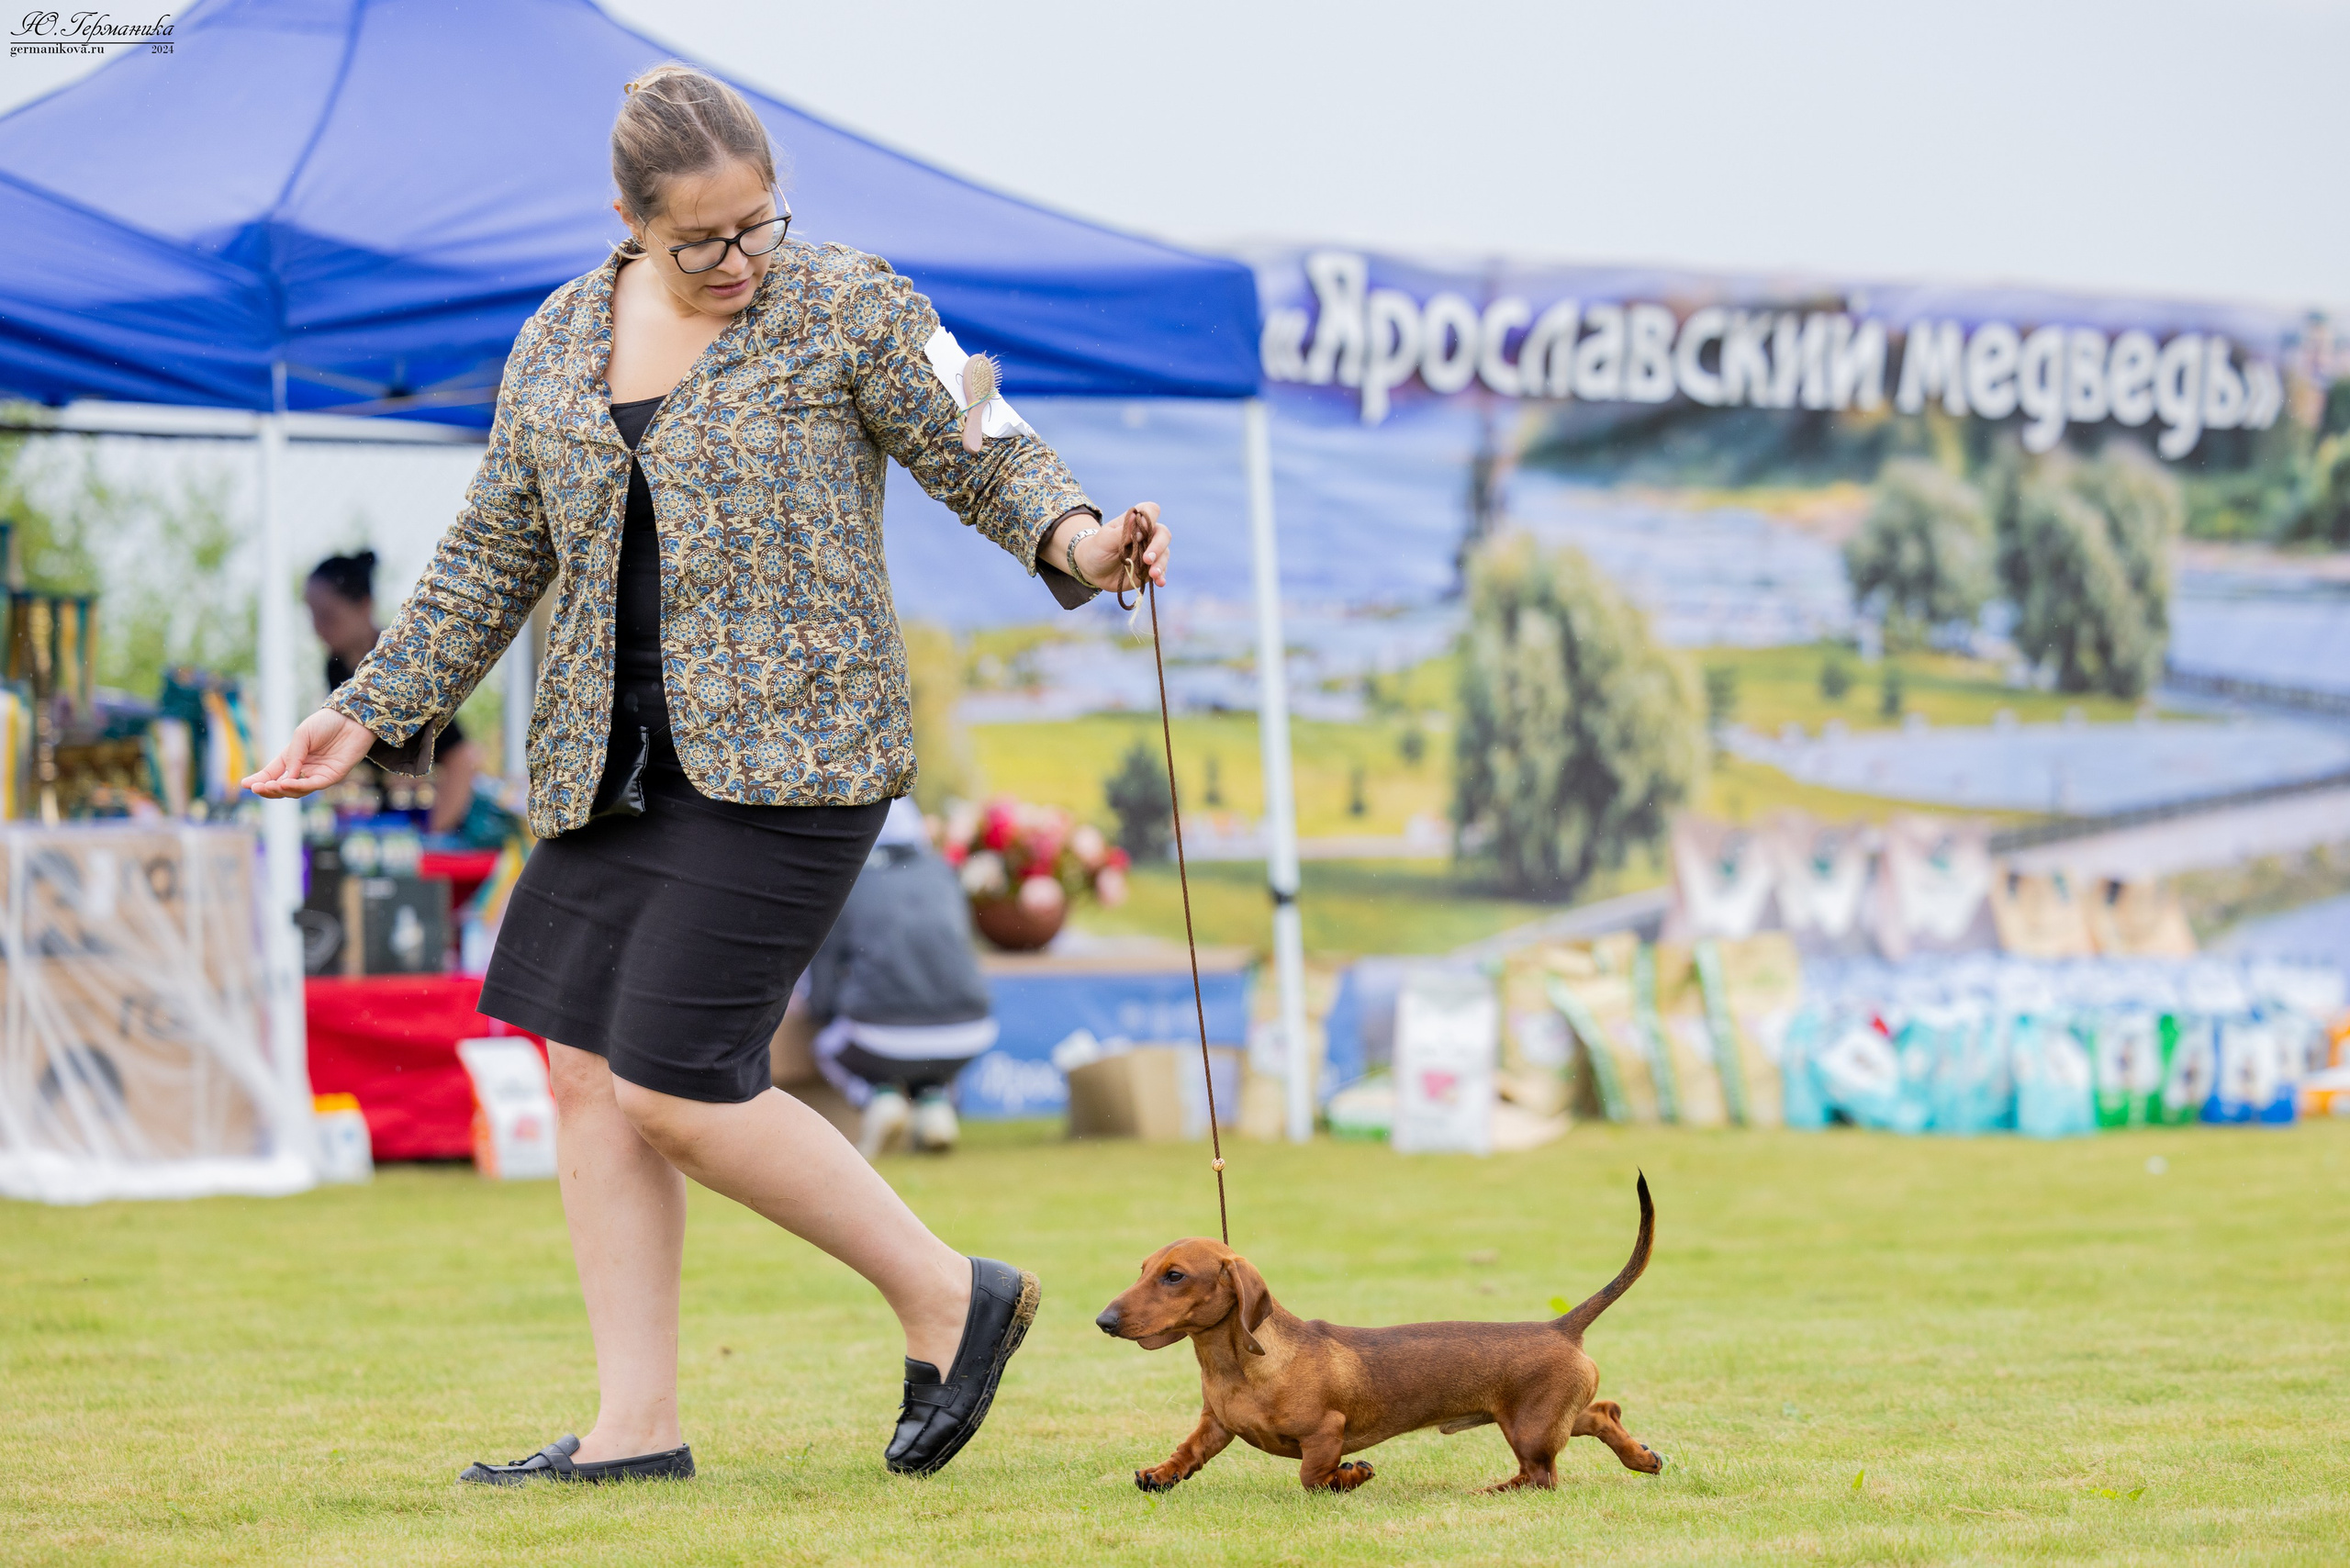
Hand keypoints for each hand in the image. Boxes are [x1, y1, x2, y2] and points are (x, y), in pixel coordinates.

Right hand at [243, 709, 376, 799]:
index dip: (258, 780)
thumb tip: (284, 778)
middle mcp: (303, 769)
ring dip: (282, 789)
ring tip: (271, 786)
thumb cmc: (325, 724)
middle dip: (268, 789)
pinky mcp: (331, 776)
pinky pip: (313, 785)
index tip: (244, 785)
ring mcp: (317, 774)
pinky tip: (286, 784)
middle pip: (282, 787)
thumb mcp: (302, 735)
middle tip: (256, 788)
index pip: (272, 774)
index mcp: (291, 758)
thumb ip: (293, 755)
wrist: (351, 718)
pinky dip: (299, 786)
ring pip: (296, 790)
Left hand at [1064, 503, 1167, 593]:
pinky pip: (1161, 572)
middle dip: (1158, 546)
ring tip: (1153, 574)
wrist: (1093, 569)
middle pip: (1163, 534)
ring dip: (1160, 564)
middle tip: (1147, 559)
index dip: (1151, 516)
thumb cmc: (1098, 548)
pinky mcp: (1150, 569)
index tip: (1143, 530)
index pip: (1150, 510)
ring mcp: (1150, 552)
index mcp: (1135, 522)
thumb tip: (1138, 523)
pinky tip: (1159, 582)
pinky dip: (1161, 577)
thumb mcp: (1105, 540)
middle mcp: (1147, 535)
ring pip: (1164, 554)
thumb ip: (1122, 532)